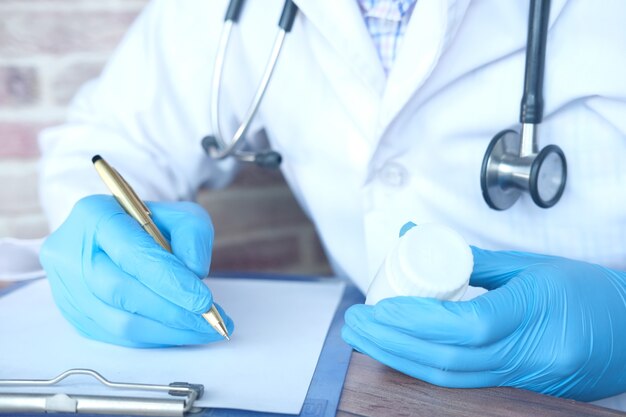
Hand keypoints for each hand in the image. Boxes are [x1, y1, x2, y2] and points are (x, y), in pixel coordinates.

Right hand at [40, 195, 232, 347]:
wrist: (115, 236)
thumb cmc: (148, 224)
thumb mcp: (179, 214)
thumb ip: (192, 235)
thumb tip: (195, 273)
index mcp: (94, 216)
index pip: (132, 253)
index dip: (170, 281)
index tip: (204, 301)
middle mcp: (71, 253)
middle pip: (120, 291)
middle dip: (172, 311)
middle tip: (210, 320)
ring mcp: (67, 288)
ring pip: (118, 322)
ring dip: (167, 331)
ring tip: (203, 329)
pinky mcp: (75, 315)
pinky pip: (117, 337)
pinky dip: (154, 338)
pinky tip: (180, 332)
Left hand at [342, 246, 625, 400]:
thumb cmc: (590, 291)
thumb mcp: (533, 265)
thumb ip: (473, 259)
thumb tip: (417, 237)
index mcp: (535, 314)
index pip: (465, 325)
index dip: (414, 320)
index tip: (379, 307)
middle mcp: (530, 354)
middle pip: (447, 360)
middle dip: (391, 344)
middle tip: (356, 324)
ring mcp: (526, 377)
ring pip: (450, 377)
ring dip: (400, 358)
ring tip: (365, 339)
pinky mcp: (520, 387)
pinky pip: (463, 382)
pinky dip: (424, 367)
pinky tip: (399, 352)